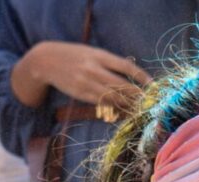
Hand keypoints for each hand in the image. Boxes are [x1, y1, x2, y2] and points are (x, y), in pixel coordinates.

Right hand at [23, 41, 150, 110]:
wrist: (46, 61)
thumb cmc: (73, 55)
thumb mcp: (92, 52)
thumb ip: (109, 62)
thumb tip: (130, 74)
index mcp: (99, 55)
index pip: (126, 66)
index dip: (141, 76)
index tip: (152, 85)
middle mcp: (94, 69)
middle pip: (121, 85)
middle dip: (137, 95)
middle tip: (150, 102)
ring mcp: (86, 83)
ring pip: (112, 97)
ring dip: (127, 104)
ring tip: (140, 109)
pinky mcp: (80, 94)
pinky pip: (101, 103)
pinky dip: (113, 107)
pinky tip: (122, 110)